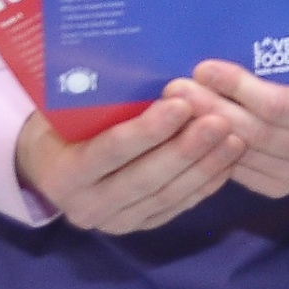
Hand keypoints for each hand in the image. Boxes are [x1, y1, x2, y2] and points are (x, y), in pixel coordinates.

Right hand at [14, 96, 242, 232]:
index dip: (147, 131)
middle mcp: (86, 206)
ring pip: (167, 195)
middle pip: (144, 179)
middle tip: (220, 121)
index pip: (109, 151)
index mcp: (62, 174)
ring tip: (235, 138)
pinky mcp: (142, 224)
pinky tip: (229, 161)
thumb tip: (147, 64)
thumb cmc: (63, 124)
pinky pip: (179, 206)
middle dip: (185, 150)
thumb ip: (98, 98)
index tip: (181, 105)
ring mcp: (115, 221)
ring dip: (204, 166)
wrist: (53, 163)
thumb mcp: (68, 109)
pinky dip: (206, 184)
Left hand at [170, 61, 288, 198]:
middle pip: (258, 134)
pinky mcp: (284, 191)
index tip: (203, 70)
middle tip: (176, 90)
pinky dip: (213, 152)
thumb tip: (206, 71)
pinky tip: (190, 135)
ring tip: (175, 111)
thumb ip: (264, 72)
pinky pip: (240, 172)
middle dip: (213, 109)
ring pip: (245, 155)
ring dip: (204, 133)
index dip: (238, 88)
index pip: (278, 105)